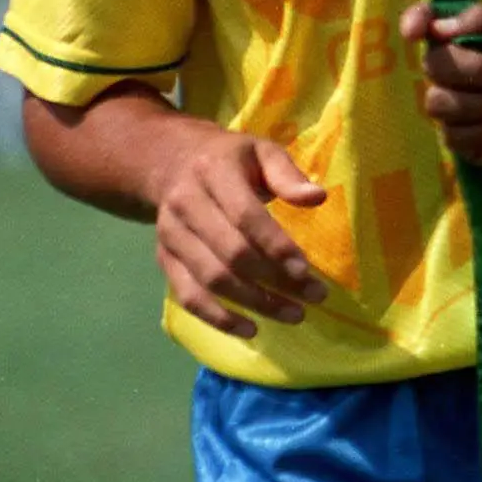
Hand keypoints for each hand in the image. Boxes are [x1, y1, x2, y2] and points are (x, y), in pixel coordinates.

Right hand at [146, 129, 327, 338]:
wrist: (172, 163)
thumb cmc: (231, 159)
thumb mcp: (261, 151)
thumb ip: (287, 174)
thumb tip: (317, 198)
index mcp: (214, 173)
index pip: (246, 216)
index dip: (275, 246)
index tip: (306, 270)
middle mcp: (186, 205)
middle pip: (231, 253)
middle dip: (275, 280)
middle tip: (314, 296)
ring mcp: (171, 236)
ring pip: (212, 279)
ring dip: (255, 303)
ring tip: (294, 314)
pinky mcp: (164, 260)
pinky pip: (189, 297)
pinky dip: (219, 318)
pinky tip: (251, 329)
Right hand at [399, 3, 481, 170]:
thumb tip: (439, 25)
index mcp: (470, 38)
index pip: (428, 24)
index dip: (414, 22)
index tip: (415, 32)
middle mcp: (457, 69)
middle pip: (431, 64)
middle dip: (469, 70)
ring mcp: (457, 105)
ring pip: (436, 102)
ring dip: (477, 104)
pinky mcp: (462, 139)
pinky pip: (450, 134)